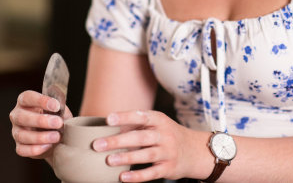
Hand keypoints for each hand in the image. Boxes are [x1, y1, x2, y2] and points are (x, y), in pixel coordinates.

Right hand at [9, 90, 72, 162]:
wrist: (57, 136)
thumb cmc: (56, 117)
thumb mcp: (59, 110)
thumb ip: (59, 108)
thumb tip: (60, 110)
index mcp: (25, 101)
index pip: (27, 97)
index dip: (40, 100)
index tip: (56, 106)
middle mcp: (17, 115)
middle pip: (21, 116)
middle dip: (40, 120)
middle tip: (58, 123)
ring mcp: (16, 131)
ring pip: (21, 135)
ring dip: (40, 137)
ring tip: (56, 136)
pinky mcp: (19, 146)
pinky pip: (22, 149)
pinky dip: (35, 149)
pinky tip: (48, 146)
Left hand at [91, 110, 211, 181]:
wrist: (194, 150)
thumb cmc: (166, 134)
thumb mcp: (157, 124)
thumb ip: (137, 125)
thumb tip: (108, 127)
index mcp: (159, 119)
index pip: (140, 116)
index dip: (124, 117)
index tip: (108, 119)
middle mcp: (164, 134)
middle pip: (139, 137)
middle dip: (118, 141)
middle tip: (98, 144)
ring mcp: (167, 151)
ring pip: (145, 155)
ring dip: (126, 158)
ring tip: (108, 160)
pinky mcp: (169, 168)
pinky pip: (152, 173)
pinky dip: (137, 176)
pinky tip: (123, 177)